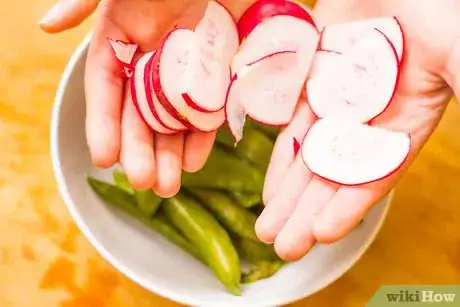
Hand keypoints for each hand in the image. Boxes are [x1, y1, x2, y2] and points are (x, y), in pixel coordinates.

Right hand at [39, 0, 251, 196]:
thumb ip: (86, 1)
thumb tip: (46, 25)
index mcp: (123, 39)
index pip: (106, 89)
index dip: (103, 124)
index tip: (103, 158)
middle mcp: (151, 61)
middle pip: (140, 114)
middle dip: (139, 149)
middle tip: (143, 182)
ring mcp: (186, 72)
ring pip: (173, 121)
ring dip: (169, 155)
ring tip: (167, 187)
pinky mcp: (219, 76)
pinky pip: (208, 111)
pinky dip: (202, 137)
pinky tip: (194, 162)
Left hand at [257, 0, 459, 260]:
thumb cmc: (440, 9)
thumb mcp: (459, 55)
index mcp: (406, 120)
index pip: (373, 174)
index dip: (348, 205)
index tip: (320, 233)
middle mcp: (368, 119)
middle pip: (332, 174)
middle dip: (306, 212)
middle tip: (281, 246)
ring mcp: (337, 98)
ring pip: (307, 154)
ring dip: (287, 192)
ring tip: (266, 227)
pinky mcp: (313, 76)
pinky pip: (291, 117)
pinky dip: (280, 150)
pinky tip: (268, 184)